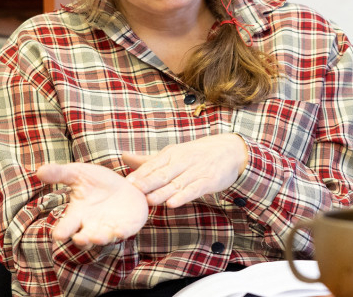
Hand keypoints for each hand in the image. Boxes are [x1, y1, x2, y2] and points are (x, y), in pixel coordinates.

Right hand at [36, 162, 148, 249]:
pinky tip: (120, 232)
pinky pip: (123, 233)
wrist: (124, 185)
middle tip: (78, 239)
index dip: (62, 231)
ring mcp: (109, 228)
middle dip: (82, 239)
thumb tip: (39, 171)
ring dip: (100, 238)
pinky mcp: (126, 227)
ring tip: (97, 237)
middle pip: (84, 237)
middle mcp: (92, 226)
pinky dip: (121, 234)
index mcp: (77, 215)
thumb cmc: (97, 181)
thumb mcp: (78, 173)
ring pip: (103, 238)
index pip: (66, 226)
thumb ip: (60, 173)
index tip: (58, 235)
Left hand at [122, 134, 248, 207]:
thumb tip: (123, 156)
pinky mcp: (208, 181)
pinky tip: (172, 203)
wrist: (229, 150)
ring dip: (162, 192)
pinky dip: (183, 196)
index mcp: (171, 154)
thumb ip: (148, 160)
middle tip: (134, 191)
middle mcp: (182, 161)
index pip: (152, 165)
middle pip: (162, 174)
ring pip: (176, 184)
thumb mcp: (172, 154)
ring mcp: (195, 171)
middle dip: (148, 182)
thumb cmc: (195, 154)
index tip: (126, 183)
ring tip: (150, 201)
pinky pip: (194, 190)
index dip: (140, 174)